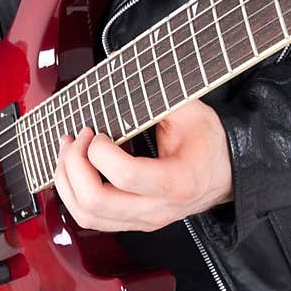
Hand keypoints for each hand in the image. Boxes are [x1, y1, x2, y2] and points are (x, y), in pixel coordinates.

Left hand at [54, 99, 232, 231]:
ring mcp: (143, 220)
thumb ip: (157, 93)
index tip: (98, 131)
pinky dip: (72, 192)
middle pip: (96, 202)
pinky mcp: (131, 222)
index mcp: (177, 182)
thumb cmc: (208, 142)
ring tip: (69, 151)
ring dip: (66, 181)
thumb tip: (119, 68)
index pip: (124, 176)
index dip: (99, 151)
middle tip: (78, 137)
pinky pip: (89, 218)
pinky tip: (73, 168)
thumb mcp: (190, 111)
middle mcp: (158, 209)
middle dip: (74, 164)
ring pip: (86, 215)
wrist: (225, 173)